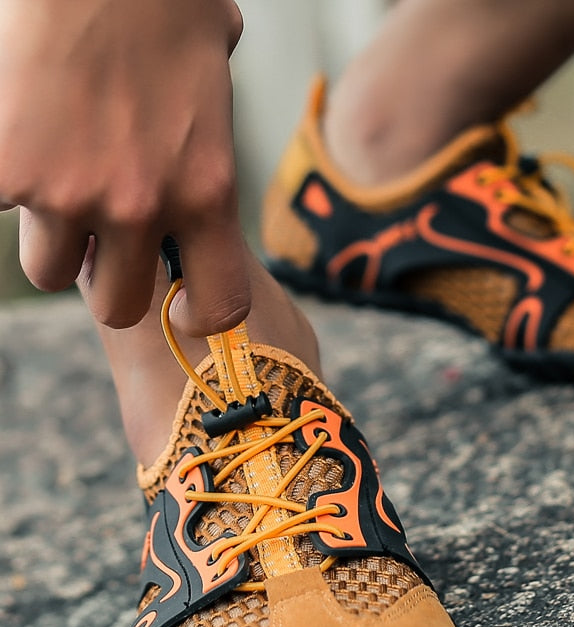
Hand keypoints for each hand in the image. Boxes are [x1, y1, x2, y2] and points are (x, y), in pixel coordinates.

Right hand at [0, 0, 249, 333]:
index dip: (198, 316)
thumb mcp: (215, 98)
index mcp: (206, 194)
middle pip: (117, 306)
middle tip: (102, 236)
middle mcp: (143, 206)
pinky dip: (9, 188)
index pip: (219, 307)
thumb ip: (207, 154)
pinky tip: (22, 143)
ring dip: (54, 238)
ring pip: (49, 269)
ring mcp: (70, 191)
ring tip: (59, 179)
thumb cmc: (167, 10)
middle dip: (109, 279)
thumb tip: (198, 163)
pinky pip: (0, 211)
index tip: (181, 305)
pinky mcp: (6, 168)